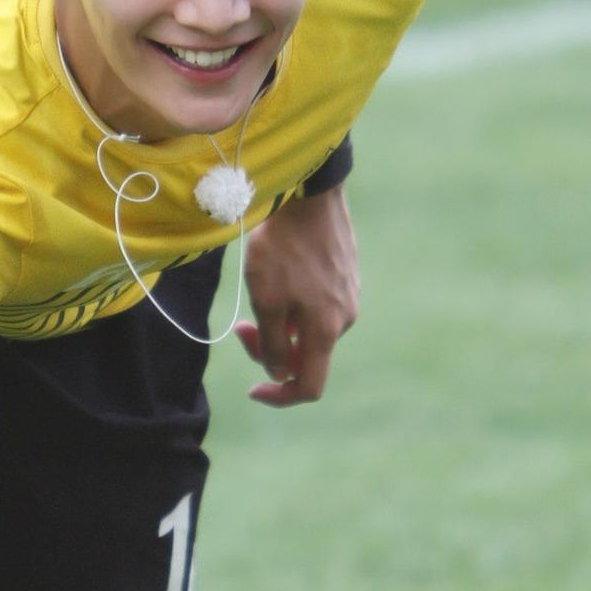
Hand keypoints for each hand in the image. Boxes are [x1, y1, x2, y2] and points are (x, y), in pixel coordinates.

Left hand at [236, 183, 358, 407]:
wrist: (310, 193)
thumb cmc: (282, 248)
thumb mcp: (266, 300)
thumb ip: (272, 345)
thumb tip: (280, 375)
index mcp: (326, 331)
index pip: (310, 387)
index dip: (280, 397)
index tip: (254, 389)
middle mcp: (345, 319)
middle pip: (305, 357)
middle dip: (270, 349)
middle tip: (240, 326)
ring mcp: (350, 295)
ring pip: (309, 329)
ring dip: (280, 323)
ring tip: (260, 288)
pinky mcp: (347, 275)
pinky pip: (317, 305)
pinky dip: (294, 303)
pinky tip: (279, 274)